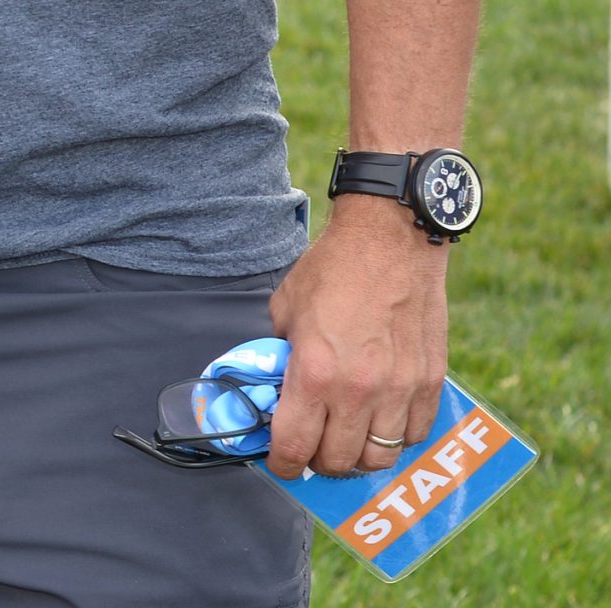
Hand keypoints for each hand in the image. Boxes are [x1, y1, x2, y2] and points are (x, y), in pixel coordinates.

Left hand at [264, 194, 448, 478]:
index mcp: (315, 371)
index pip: (295, 445)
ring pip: (380, 457)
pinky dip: (396, 438)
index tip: (280, 463)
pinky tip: (381, 420)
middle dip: (319, 462)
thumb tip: (275, 386)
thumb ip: (280, 353)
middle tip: (312, 448)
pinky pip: (414, 436)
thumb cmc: (332, 270)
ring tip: (347, 438)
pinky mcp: (430, 383)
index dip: (282, 463)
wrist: (390, 242)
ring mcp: (400, 390)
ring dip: (359, 455)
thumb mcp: (285, 308)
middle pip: (339, 461)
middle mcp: (359, 390)